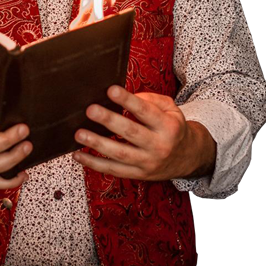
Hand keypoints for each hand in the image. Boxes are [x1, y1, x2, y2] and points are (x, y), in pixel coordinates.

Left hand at [72, 86, 215, 180]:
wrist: (188, 157)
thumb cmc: (172, 127)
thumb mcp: (171, 109)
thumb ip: (151, 99)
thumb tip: (126, 95)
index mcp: (168, 126)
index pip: (146, 112)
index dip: (128, 101)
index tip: (111, 90)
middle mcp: (159, 146)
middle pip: (131, 133)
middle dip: (109, 120)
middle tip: (91, 110)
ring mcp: (147, 163)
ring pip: (119, 154)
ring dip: (97, 144)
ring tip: (79, 133)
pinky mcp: (138, 174)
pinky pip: (113, 170)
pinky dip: (94, 164)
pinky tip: (78, 155)